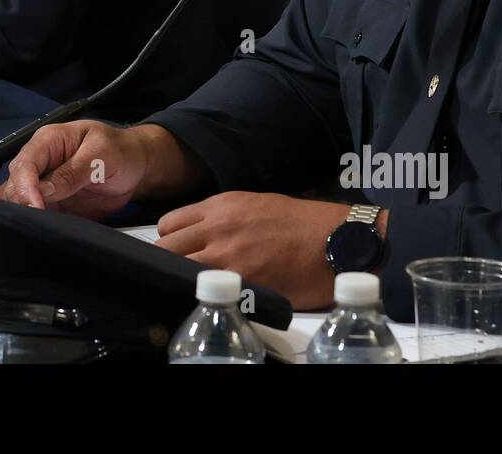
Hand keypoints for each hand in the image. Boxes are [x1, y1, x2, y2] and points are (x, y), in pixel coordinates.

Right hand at [0, 121, 160, 219]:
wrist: (136, 166)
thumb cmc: (121, 151)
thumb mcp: (102, 154)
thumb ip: (72, 172)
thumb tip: (42, 192)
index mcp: (48, 141)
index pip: (24, 164)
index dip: (25, 187)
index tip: (37, 208)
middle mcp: (40, 162)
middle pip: (13, 185)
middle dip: (21, 204)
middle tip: (39, 222)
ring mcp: (42, 185)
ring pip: (17, 202)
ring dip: (24, 216)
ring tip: (40, 229)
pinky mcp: (50, 204)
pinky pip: (34, 215)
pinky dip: (34, 225)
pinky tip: (43, 233)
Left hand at [156, 195, 386, 309]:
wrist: (336, 240)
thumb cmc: (303, 222)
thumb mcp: (256, 204)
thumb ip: (224, 217)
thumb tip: (204, 233)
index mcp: (221, 206)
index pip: (169, 223)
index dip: (169, 239)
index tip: (176, 249)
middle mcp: (218, 229)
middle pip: (164, 247)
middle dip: (167, 260)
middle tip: (178, 271)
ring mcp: (228, 258)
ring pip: (177, 270)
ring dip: (180, 278)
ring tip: (197, 285)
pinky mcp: (243, 284)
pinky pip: (206, 292)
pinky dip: (205, 296)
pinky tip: (215, 298)